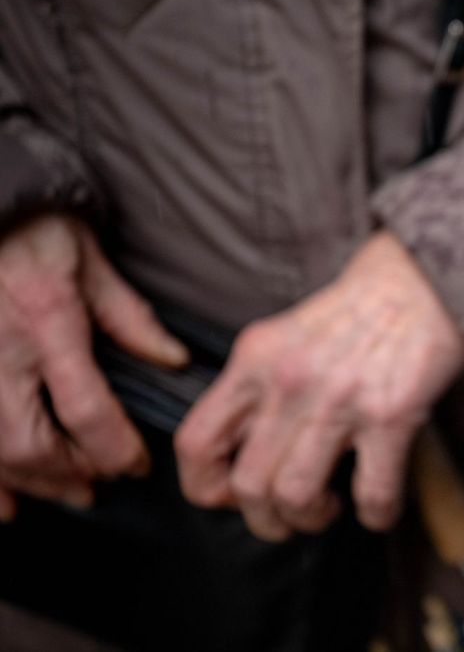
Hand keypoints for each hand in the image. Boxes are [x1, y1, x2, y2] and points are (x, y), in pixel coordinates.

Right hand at [0, 215, 187, 521]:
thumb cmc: (36, 233)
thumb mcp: (92, 264)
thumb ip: (132, 319)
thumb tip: (174, 362)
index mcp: (50, 323)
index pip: (86, 409)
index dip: (115, 449)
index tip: (138, 464)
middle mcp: (1, 353)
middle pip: (29, 443)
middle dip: (69, 474)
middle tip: (101, 484)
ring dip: (28, 482)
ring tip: (66, 490)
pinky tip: (4, 503)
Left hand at [175, 231, 463, 540]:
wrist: (419, 282)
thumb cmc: (356, 312)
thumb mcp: (284, 337)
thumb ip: (258, 386)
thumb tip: (245, 449)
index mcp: (255, 361)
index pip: (196, 443)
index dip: (205, 487)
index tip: (230, 495)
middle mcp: (290, 383)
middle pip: (247, 485)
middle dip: (265, 518)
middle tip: (287, 513)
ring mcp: (340, 401)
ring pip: (296, 496)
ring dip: (310, 519)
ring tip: (328, 506)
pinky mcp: (391, 416)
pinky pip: (371, 493)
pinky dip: (375, 515)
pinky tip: (378, 509)